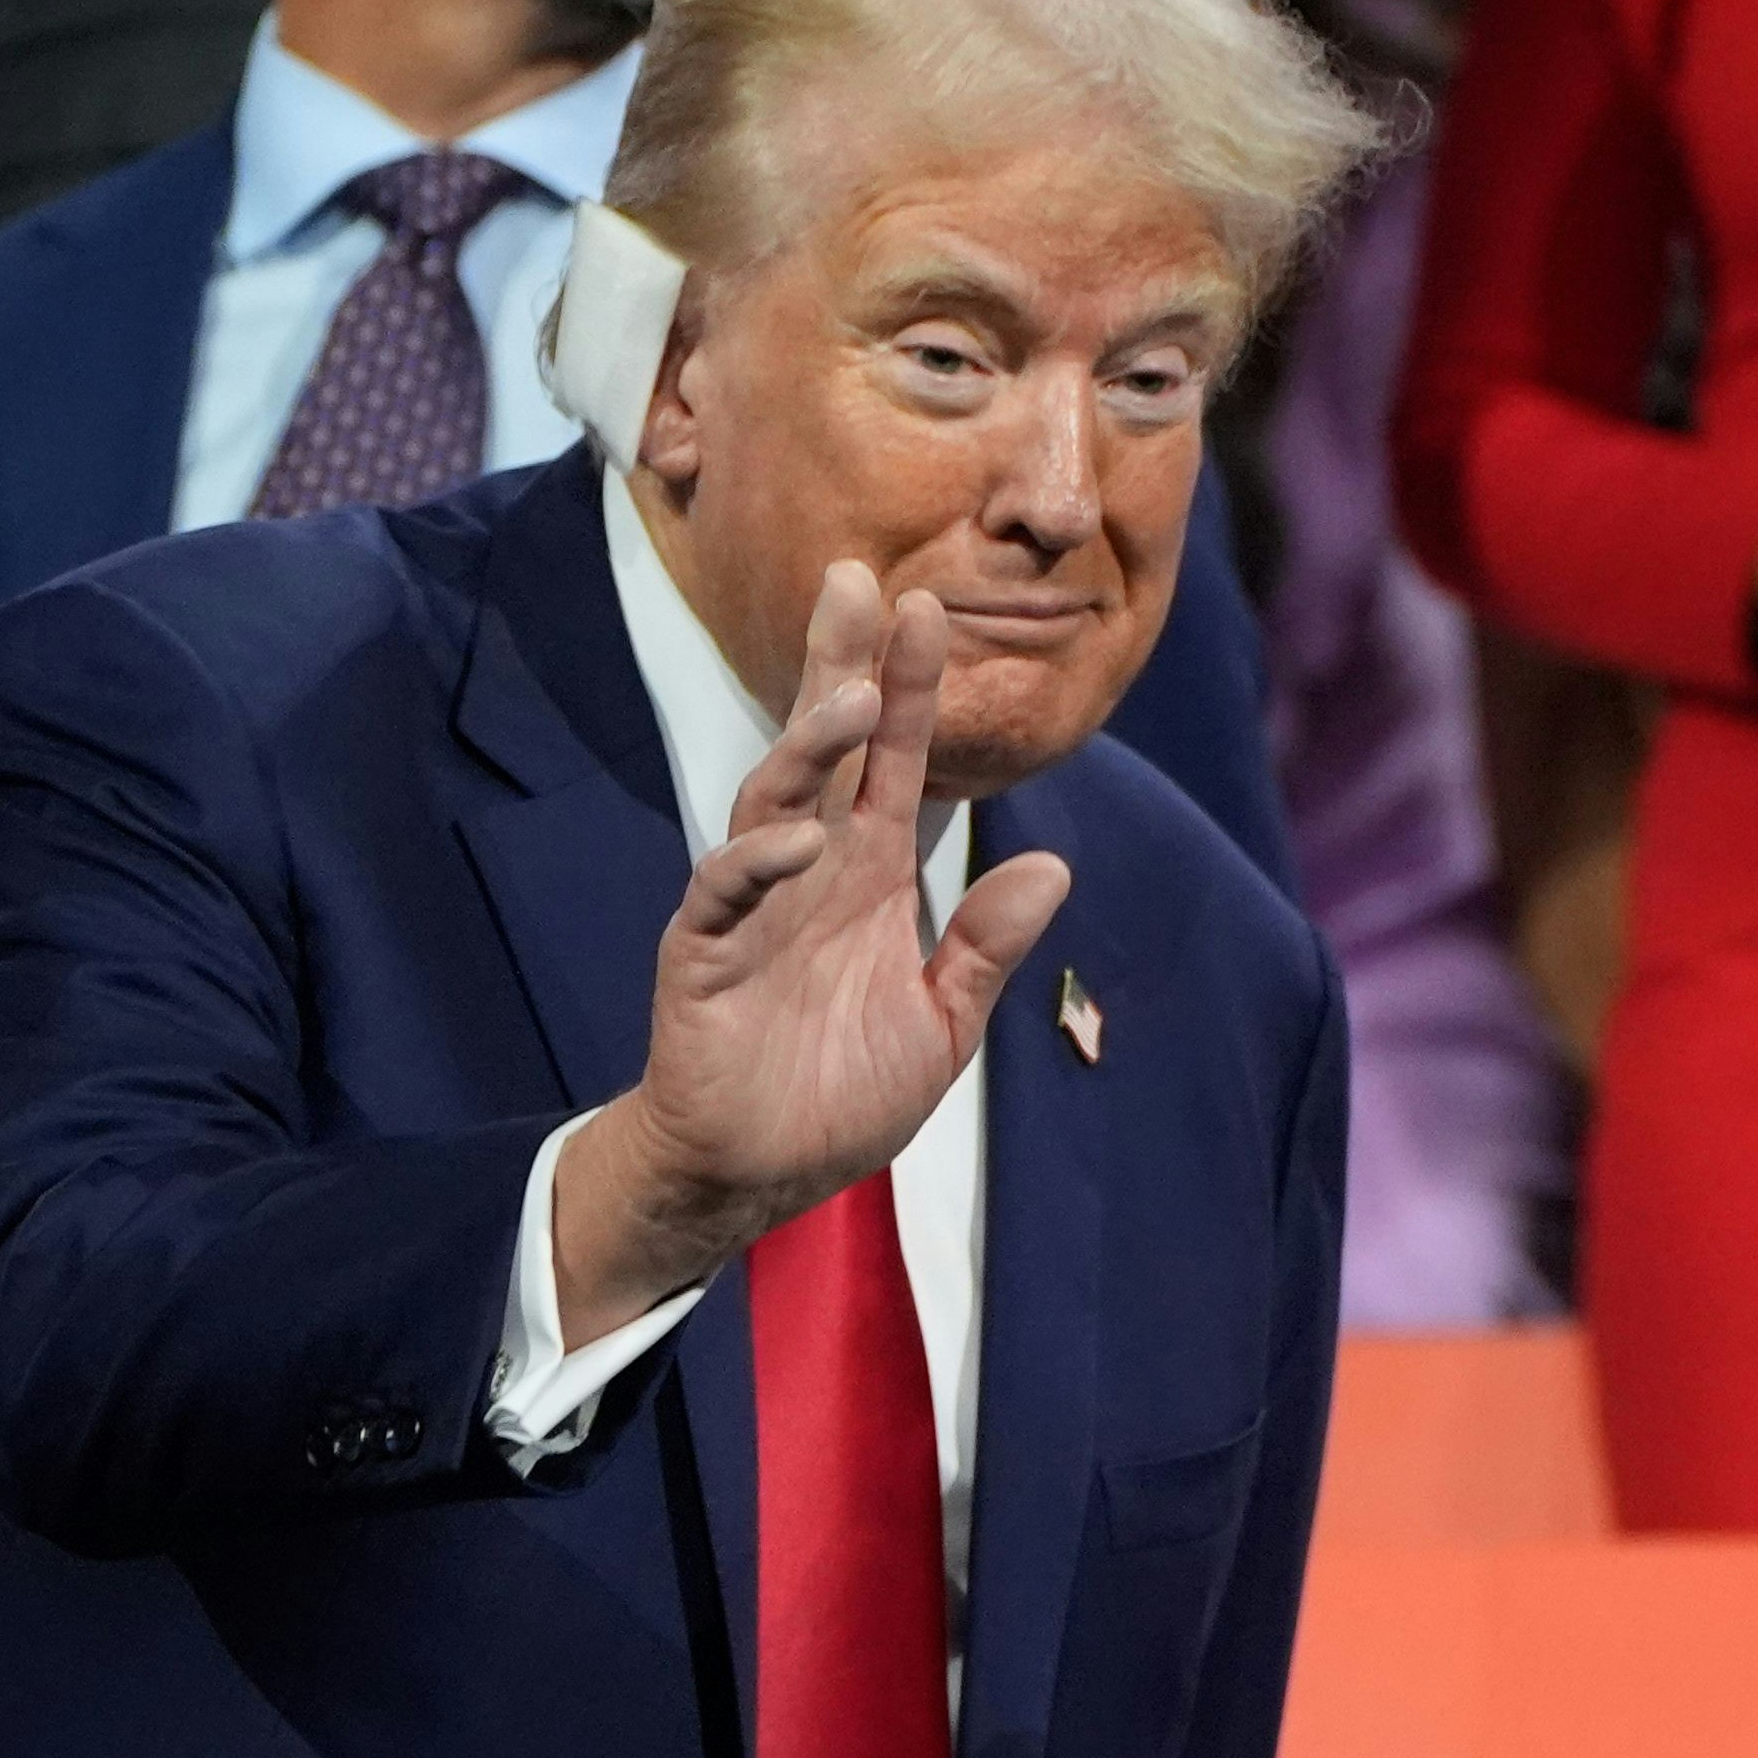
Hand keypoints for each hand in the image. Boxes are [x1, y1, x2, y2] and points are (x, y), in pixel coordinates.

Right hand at [551, 563, 1073, 1347]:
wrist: (754, 1177)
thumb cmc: (838, 1096)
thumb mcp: (940, 1024)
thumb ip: (984, 948)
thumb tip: (1053, 868)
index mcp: (869, 877)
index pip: (895, 765)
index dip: (907, 689)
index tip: (929, 607)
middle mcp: (809, 871)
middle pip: (824, 748)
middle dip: (840, 664)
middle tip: (858, 581)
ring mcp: (752, 905)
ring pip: (774, 798)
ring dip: (810, 747)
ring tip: (851, 695)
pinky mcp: (704, 953)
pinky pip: (726, 890)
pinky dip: (759, 860)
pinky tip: (801, 838)